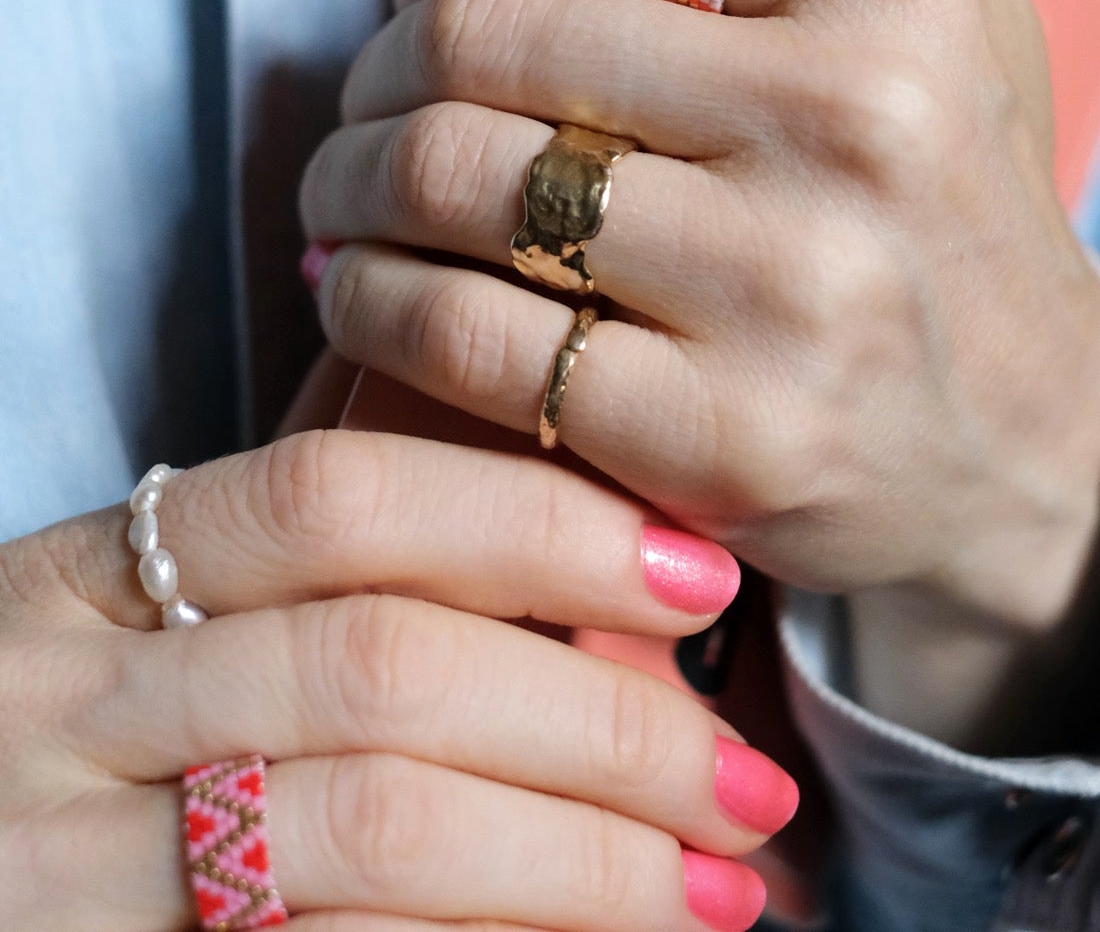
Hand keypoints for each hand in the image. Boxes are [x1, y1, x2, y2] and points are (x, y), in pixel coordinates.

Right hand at [0, 429, 793, 930]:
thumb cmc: (69, 765)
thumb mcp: (146, 652)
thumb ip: (325, 612)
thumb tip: (615, 633)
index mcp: (82, 580)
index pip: (338, 496)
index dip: (536, 521)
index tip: (693, 573)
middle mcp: (64, 706)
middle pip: (388, 665)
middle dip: (603, 724)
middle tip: (747, 782)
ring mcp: (64, 867)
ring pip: (382, 824)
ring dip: (585, 859)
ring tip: (716, 887)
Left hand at [300, 0, 1099, 753]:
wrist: (1020, 434)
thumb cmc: (949, 162)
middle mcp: (856, 114)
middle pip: (483, 30)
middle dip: (380, 60)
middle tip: (371, 91)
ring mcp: (793, 287)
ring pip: (454, 177)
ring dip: (348, 178)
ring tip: (347, 185)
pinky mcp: (727, 440)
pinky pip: (466, 339)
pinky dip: (372, 302)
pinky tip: (370, 286)